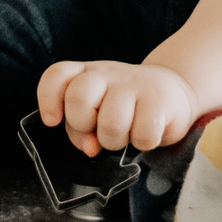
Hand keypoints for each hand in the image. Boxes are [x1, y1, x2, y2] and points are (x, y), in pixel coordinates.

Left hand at [38, 59, 199, 153]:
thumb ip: (81, 130)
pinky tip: (148, 132)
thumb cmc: (126, 106)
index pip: (57, 75)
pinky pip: (142, 135)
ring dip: (115, 141)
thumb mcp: (97, 112)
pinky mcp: (159, 99)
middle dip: (83, 126)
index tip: (53, 120)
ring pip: (110, 124)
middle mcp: (106, 74)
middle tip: (98, 130)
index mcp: (85, 74)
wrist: (173, 92)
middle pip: (79, 98)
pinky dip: (143, 143)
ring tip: (126, 133)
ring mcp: (134, 83)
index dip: (48, 99)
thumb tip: (90, 148)